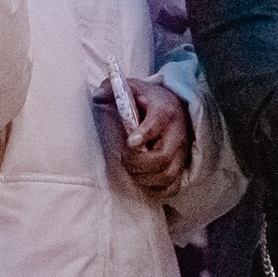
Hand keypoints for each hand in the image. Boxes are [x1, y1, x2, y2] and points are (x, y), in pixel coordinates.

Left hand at [115, 77, 193, 200]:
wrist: (175, 107)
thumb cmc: (148, 100)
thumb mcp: (132, 87)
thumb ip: (112, 88)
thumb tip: (96, 97)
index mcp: (164, 112)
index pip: (158, 124)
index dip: (145, 134)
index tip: (130, 141)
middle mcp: (177, 134)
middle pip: (163, 158)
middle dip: (138, 162)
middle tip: (125, 157)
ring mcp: (181, 154)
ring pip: (167, 176)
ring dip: (144, 177)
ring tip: (131, 168)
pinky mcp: (180, 168)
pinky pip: (171, 188)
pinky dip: (154, 188)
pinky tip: (142, 178)